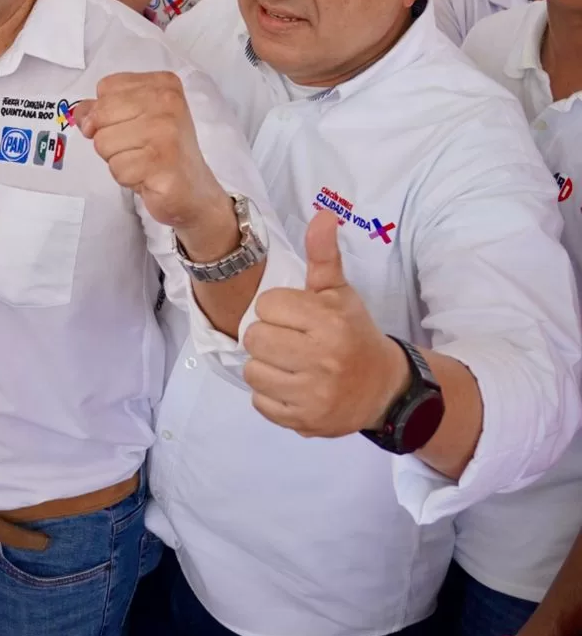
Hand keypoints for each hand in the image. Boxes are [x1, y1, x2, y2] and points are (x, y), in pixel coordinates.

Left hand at [74, 72, 225, 232]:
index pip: (106, 88)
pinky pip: (116, 168)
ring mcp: (167, 132)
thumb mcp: (134, 119)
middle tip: (138, 148)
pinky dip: (126, 178)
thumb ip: (103, 109)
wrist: (193, 190)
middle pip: (100, 115)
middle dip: (109, 138)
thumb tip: (80, 112)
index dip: (106, 112)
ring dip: (117, 160)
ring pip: (103, 142)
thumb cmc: (161, 153)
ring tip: (143, 162)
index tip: (131, 126)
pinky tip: (148, 176)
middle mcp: (168, 102)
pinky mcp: (161, 162)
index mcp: (163, 84)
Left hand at [243, 211, 409, 436]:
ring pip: (252, 371)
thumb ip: (323, 256)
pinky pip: (260, 402)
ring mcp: (313, 394)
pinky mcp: (304, 421)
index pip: (266, 306)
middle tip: (290, 341)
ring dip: (265, 367)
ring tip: (290, 364)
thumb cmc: (353, 334)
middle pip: (254, 339)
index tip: (295, 317)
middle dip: (267, 337)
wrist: (384, 388)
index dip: (275, 309)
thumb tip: (323, 214)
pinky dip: (270, 396)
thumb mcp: (339, 293)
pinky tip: (292, 387)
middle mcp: (322, 359)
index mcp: (329, 322)